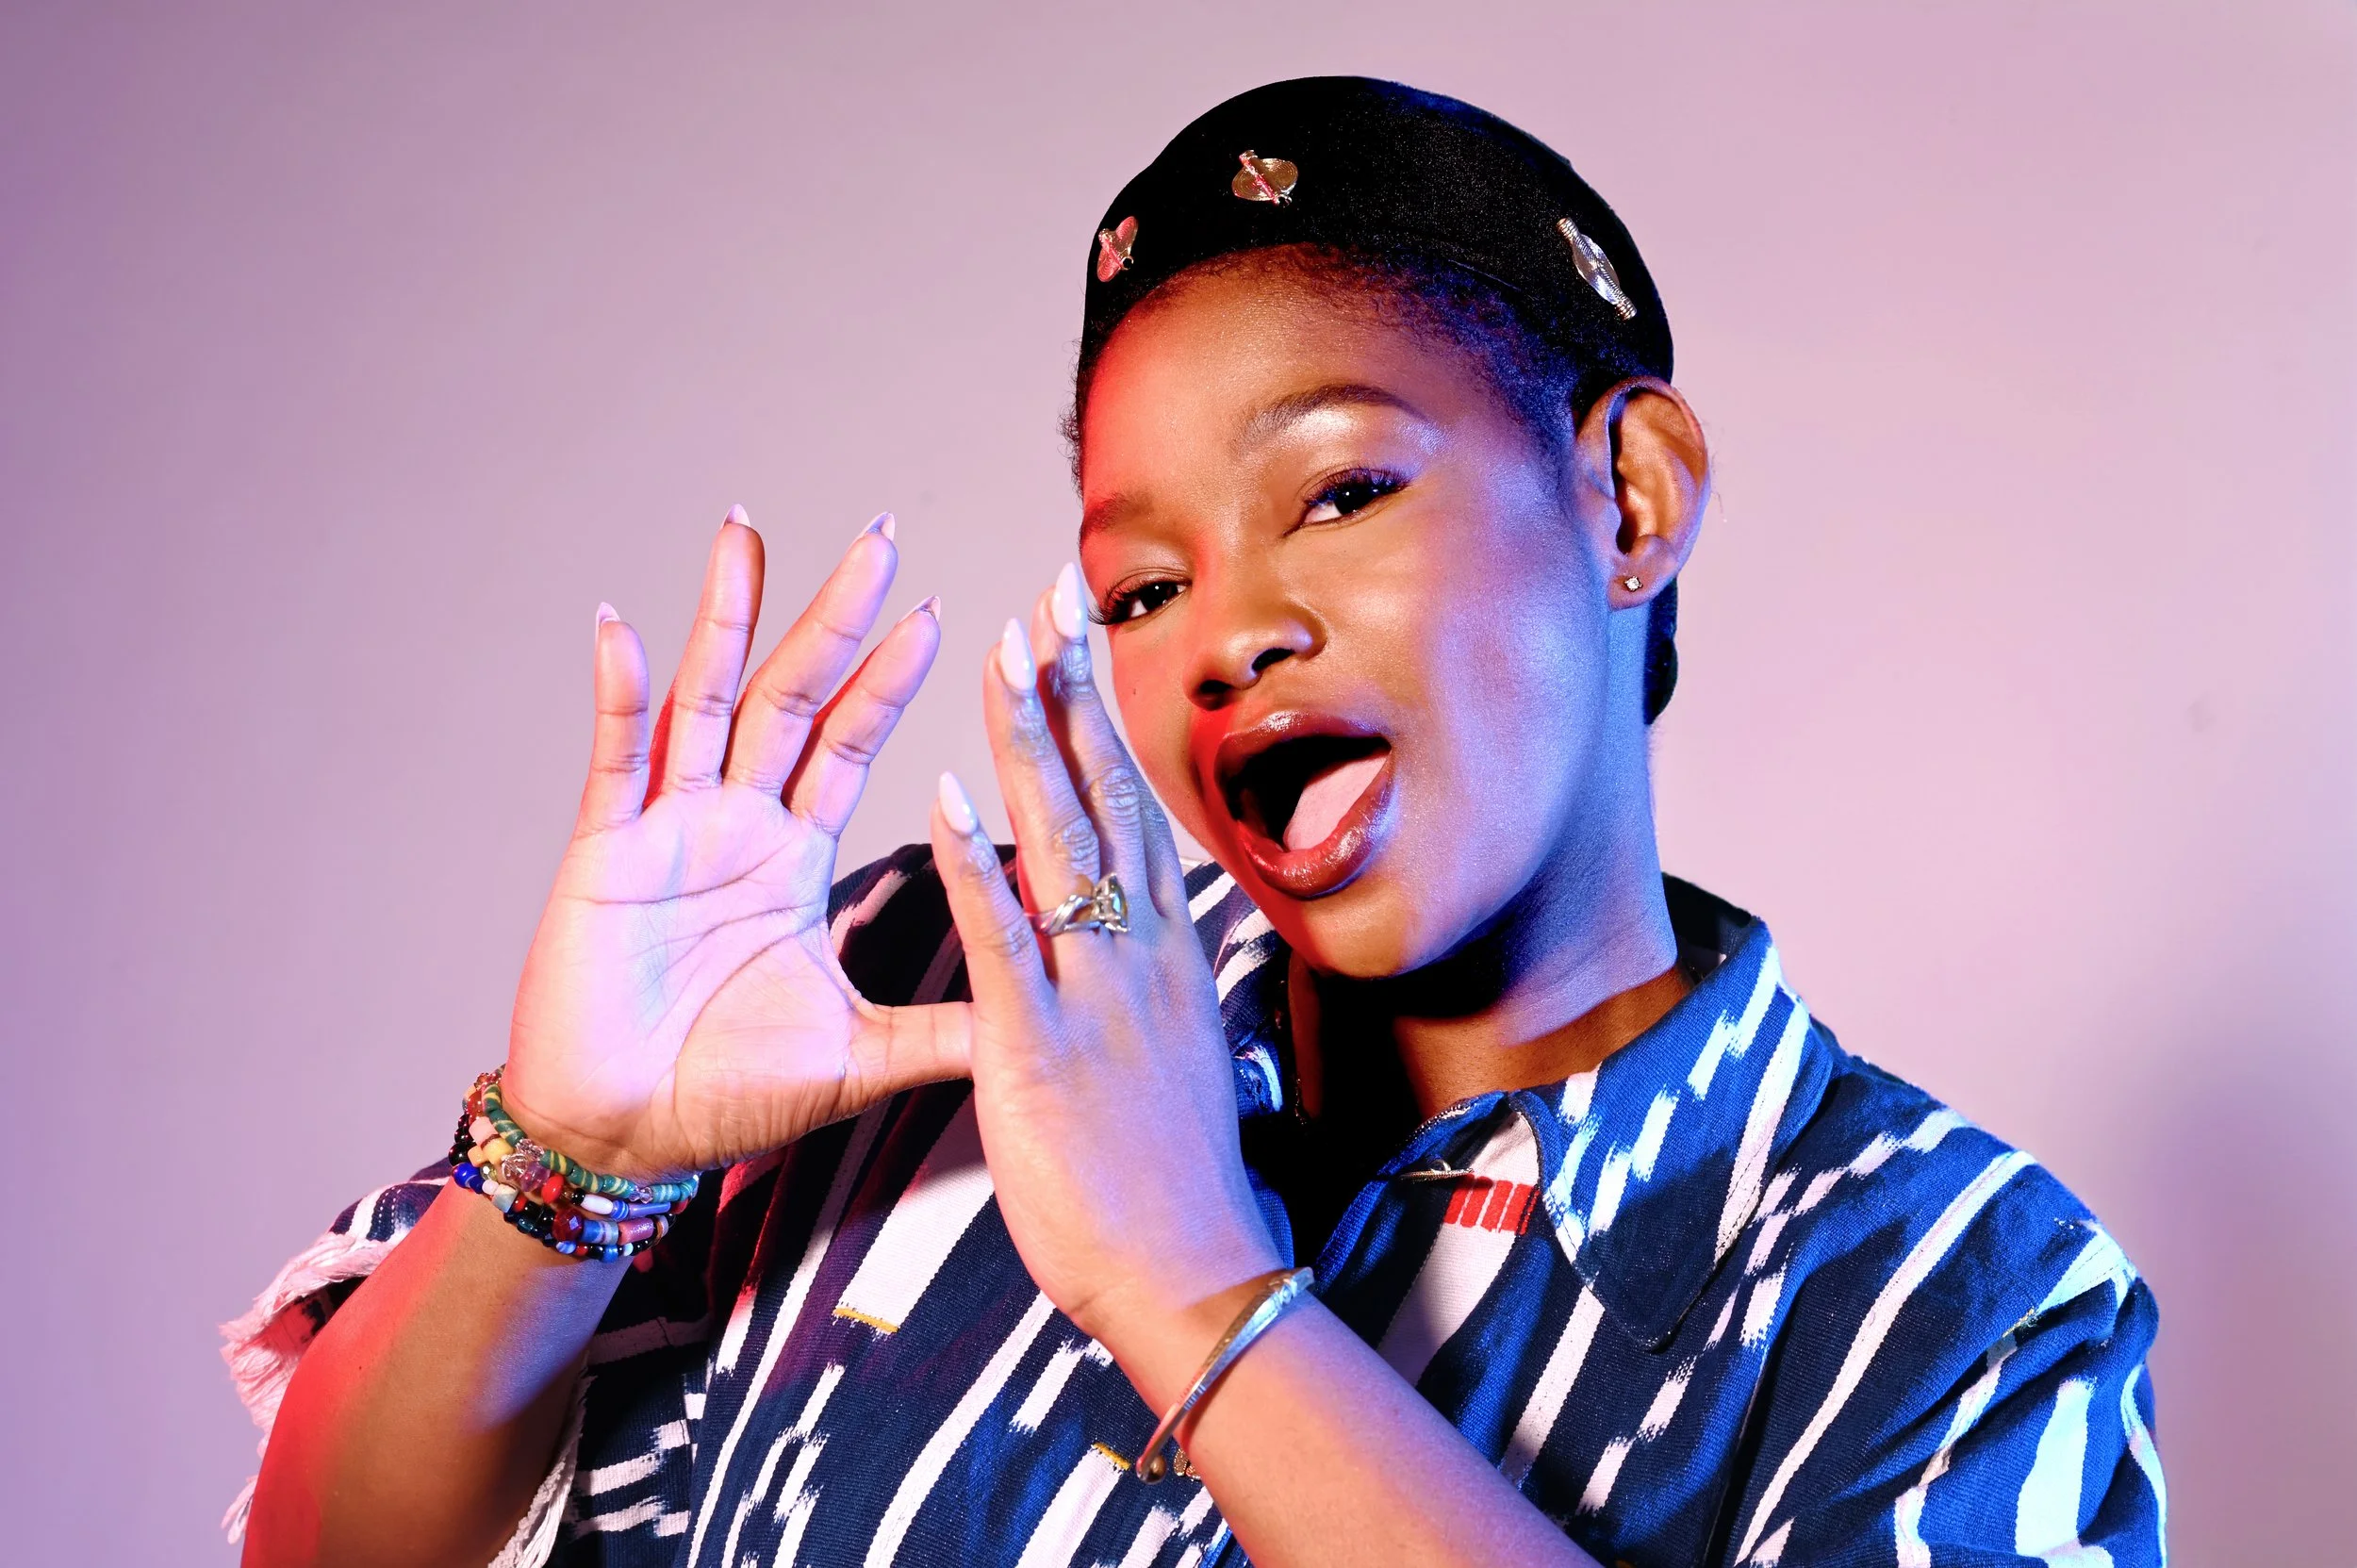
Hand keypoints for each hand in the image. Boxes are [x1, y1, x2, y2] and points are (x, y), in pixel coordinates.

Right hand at [502, 508, 967, 1180]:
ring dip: (728, 616)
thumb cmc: (731, 1095)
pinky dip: (618, 694)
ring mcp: (668, 827)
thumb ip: (949, 1029)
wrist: (629, 1142)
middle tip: (883, 537)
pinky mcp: (604, 854)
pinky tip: (624, 626)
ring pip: (706, 698)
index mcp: (794, 853)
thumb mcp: (862, 1054)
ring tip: (747, 529)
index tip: (950, 612)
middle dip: (837, 614)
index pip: (855, 742)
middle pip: (794, 694)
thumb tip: (1049, 1020)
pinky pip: (614, 760)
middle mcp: (736, 820)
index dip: (895, 677)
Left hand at [928, 564, 1283, 1357]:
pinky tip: (944, 793)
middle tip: (1046, 596)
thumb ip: (1151, 984)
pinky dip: (972, 860)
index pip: (1134, 807)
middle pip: (1104, 793)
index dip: (1104, 720)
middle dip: (1071, 691)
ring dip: (1027, 737)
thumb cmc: (1176, 1176)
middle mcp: (1140, 950)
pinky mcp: (1039, 1043)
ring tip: (999, 649)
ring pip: (1059, 838)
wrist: (1193, 1271)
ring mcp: (1095, 990)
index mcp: (1165, 951)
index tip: (1079, 646)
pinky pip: (1002, 934)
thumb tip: (1144, 939)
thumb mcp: (1175, 1057)